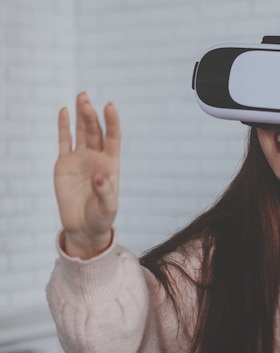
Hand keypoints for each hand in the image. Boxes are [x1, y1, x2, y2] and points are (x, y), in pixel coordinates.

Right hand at [54, 92, 120, 257]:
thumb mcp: (107, 207)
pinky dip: (64, 126)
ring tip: (81, 96)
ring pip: (81, 132)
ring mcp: (80, 159)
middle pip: (95, 131)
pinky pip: (64, 141)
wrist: (83, 227)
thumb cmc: (101, 217)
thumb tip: (100, 177)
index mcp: (111, 164)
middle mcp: (96, 158)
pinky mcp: (64, 164)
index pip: (113, 138)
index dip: (112, 122)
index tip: (110, 106)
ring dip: (81, 115)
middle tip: (86, 100)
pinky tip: (64, 111)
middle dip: (91, 116)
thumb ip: (105, 192)